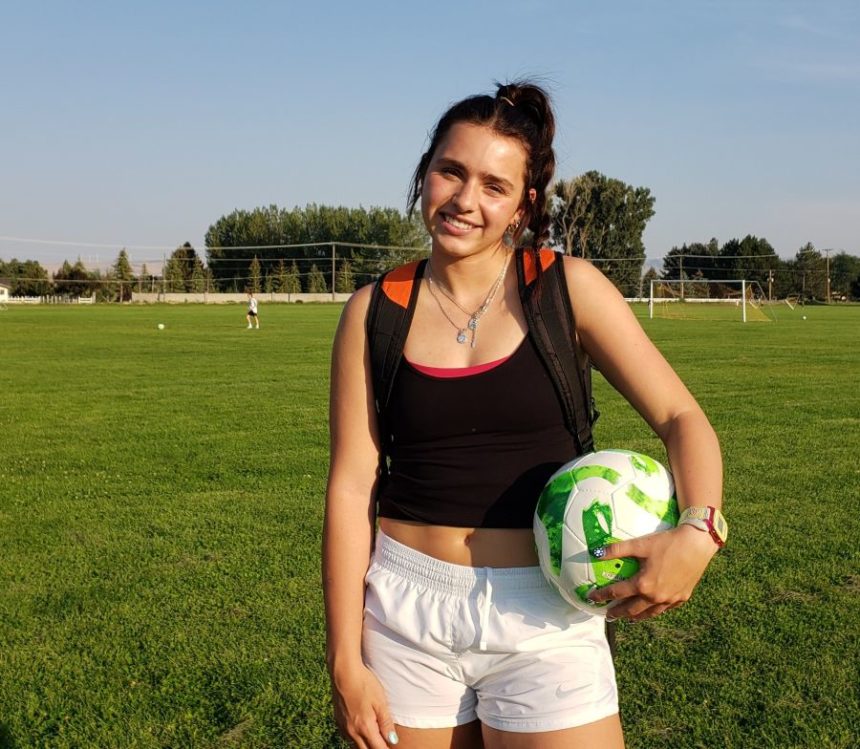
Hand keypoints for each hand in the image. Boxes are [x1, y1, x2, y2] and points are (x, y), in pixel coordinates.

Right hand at [331, 664, 398, 747]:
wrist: (343, 672)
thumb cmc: (364, 684)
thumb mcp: (380, 701)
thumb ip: (386, 723)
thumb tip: (393, 740)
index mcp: (365, 727)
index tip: (392, 746)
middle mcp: (352, 731)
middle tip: (385, 744)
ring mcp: (344, 727)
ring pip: (356, 746)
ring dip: (367, 745)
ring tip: (376, 739)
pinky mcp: (339, 722)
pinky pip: (349, 738)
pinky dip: (358, 739)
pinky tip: (363, 731)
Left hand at [588, 524, 718, 621]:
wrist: (697, 544)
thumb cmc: (667, 542)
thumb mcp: (640, 544)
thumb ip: (616, 550)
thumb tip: (595, 552)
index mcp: (643, 585)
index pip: (616, 593)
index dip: (602, 596)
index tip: (591, 598)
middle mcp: (655, 597)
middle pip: (631, 610)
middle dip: (618, 613)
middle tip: (608, 615)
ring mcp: (670, 599)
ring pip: (649, 613)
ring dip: (636, 617)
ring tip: (627, 618)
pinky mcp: (682, 597)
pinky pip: (665, 609)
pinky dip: (654, 611)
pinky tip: (651, 609)